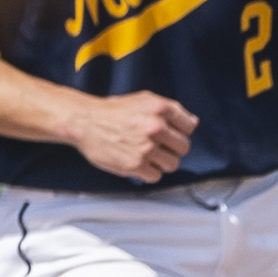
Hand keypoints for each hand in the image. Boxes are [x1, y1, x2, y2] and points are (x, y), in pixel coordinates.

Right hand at [71, 91, 197, 184]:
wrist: (85, 122)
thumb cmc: (113, 111)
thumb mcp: (144, 100)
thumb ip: (170, 110)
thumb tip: (193, 122)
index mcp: (160, 108)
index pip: (189, 126)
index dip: (180, 131)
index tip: (170, 134)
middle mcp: (156, 127)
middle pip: (184, 147)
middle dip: (172, 148)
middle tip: (158, 147)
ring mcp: (146, 147)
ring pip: (173, 164)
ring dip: (162, 162)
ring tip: (147, 155)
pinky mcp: (136, 165)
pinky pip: (156, 176)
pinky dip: (148, 173)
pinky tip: (138, 163)